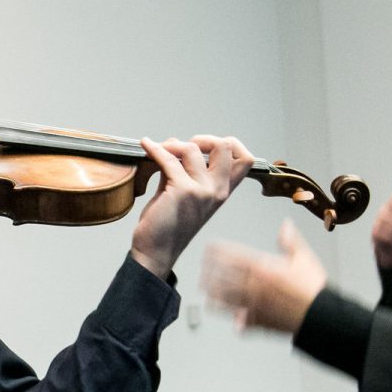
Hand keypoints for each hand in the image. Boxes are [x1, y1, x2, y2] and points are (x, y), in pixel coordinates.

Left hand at [129, 135, 255, 278]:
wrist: (155, 252)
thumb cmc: (168, 226)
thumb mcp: (185, 194)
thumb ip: (185, 170)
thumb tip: (175, 143)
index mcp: (222, 192)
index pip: (245, 160)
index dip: (230, 144)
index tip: (208, 146)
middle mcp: (216, 190)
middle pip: (225, 146)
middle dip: (203, 139)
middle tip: (183, 148)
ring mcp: (201, 191)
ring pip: (192, 149)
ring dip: (172, 145)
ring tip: (159, 151)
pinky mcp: (182, 191)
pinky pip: (168, 159)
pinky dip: (155, 149)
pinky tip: (147, 146)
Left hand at [201, 220, 326, 334]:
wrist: (320, 315)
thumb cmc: (313, 287)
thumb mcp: (304, 258)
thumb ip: (290, 241)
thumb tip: (285, 225)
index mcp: (262, 268)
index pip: (233, 256)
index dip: (218, 251)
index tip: (209, 247)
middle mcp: (253, 286)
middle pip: (224, 277)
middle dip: (211, 272)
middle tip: (202, 269)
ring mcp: (253, 304)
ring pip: (226, 298)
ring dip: (213, 293)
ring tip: (205, 290)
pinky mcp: (258, 321)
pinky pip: (239, 318)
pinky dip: (230, 316)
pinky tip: (226, 316)